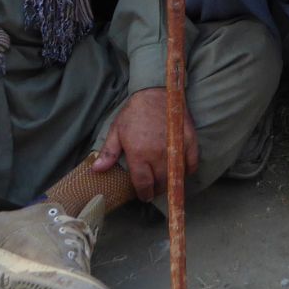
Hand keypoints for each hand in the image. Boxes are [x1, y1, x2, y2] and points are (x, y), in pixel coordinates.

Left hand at [91, 87, 197, 201]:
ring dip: (171, 183)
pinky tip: (182, 172)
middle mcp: (158, 154)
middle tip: (153, 189)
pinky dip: (187, 171)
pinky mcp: (189, 142)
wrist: (157, 92)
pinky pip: (191, 164)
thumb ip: (109, 152)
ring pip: (176, 176)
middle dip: (157, 189)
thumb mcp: (117, 130)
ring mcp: (175, 149)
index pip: (143, 183)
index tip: (143, 196)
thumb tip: (97, 169)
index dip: (143, 193)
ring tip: (166, 183)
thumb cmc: (135, 112)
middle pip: (161, 183)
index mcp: (139, 153)